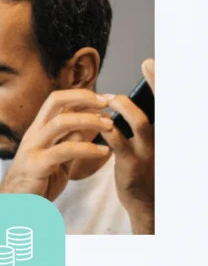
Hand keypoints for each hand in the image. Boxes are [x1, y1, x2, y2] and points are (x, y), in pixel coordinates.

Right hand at [0, 89, 113, 200]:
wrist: (14, 205)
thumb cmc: (36, 182)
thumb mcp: (57, 160)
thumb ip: (69, 144)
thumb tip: (85, 128)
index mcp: (38, 130)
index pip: (56, 101)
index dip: (80, 96)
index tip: (103, 100)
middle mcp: (34, 134)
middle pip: (55, 102)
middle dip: (83, 98)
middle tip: (107, 103)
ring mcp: (34, 148)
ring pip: (61, 122)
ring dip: (88, 120)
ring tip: (109, 126)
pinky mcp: (37, 165)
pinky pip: (65, 150)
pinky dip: (87, 148)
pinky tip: (102, 151)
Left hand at [99, 58, 154, 233]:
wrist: (148, 203)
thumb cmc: (146, 168)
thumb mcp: (150, 145)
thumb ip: (144, 124)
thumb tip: (127, 102)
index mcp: (166, 132)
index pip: (169, 102)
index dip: (164, 81)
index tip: (155, 62)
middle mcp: (164, 138)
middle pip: (164, 105)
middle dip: (157, 83)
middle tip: (146, 65)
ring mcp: (150, 150)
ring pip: (139, 120)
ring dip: (122, 106)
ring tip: (109, 99)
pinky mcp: (132, 162)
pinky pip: (116, 139)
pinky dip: (104, 127)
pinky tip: (97, 122)